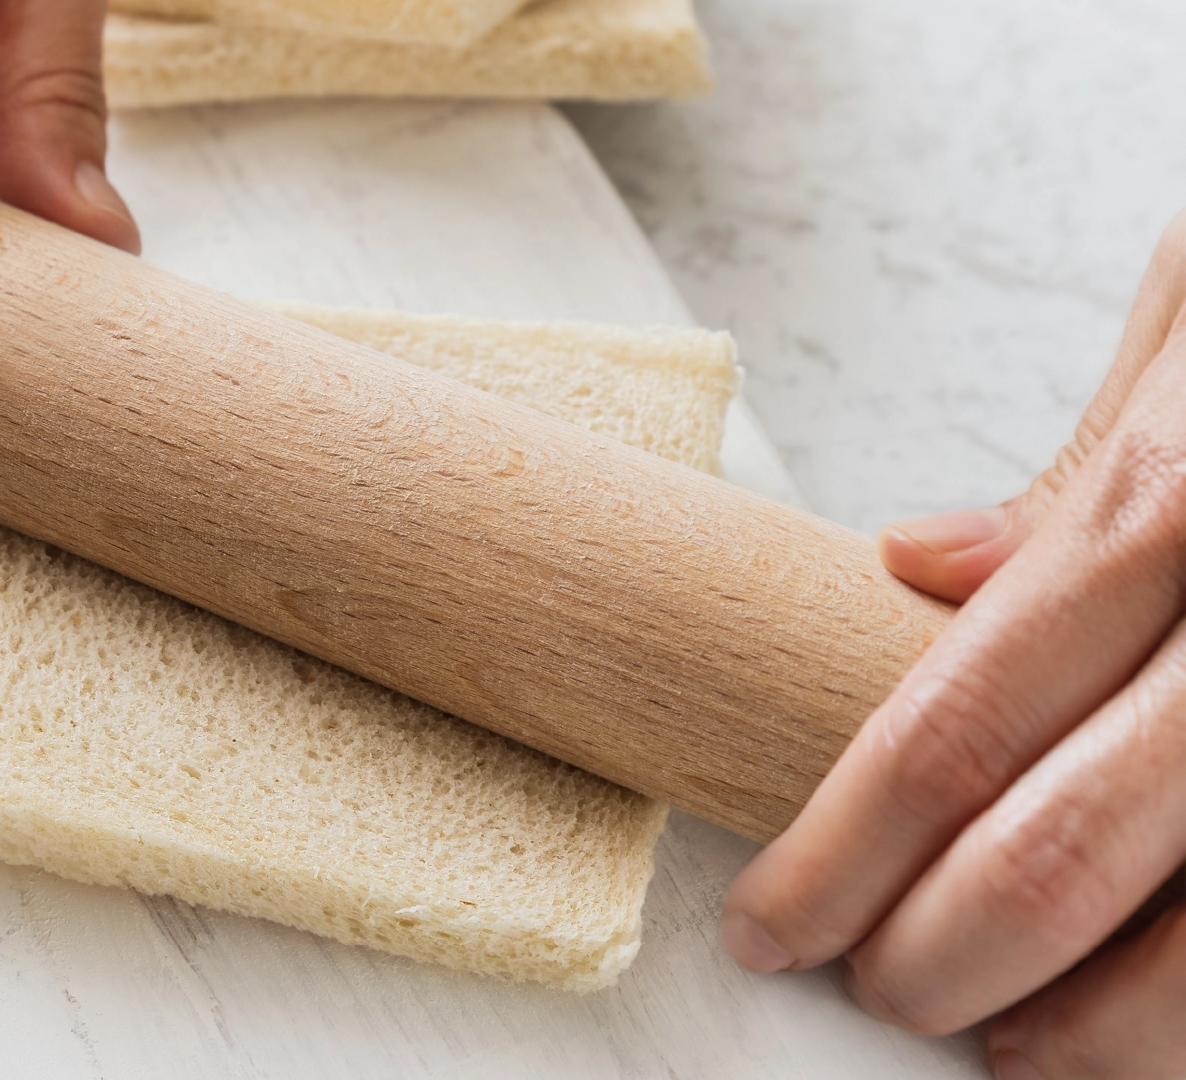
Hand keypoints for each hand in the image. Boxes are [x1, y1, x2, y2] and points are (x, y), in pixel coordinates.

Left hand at [721, 212, 1185, 1078]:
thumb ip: (1080, 477)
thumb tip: (917, 568)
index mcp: (1182, 502)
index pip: (953, 728)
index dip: (840, 856)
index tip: (774, 924)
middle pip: (1059, 860)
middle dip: (937, 961)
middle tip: (877, 989)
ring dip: (1092, 1036)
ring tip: (1012, 1046)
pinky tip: (1157, 1023)